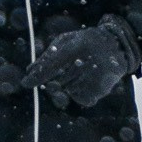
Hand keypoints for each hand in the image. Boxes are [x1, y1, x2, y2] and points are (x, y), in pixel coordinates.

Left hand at [0, 14, 141, 110]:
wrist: (116, 46)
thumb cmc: (84, 42)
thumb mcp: (66, 41)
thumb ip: (48, 55)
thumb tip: (29, 70)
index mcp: (77, 46)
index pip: (52, 65)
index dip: (37, 75)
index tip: (25, 83)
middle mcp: (88, 62)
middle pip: (58, 81)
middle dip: (54, 80)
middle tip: (65, 71)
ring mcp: (96, 77)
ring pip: (68, 91)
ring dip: (68, 85)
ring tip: (80, 72)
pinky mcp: (102, 90)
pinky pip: (80, 99)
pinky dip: (79, 94)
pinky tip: (87, 81)